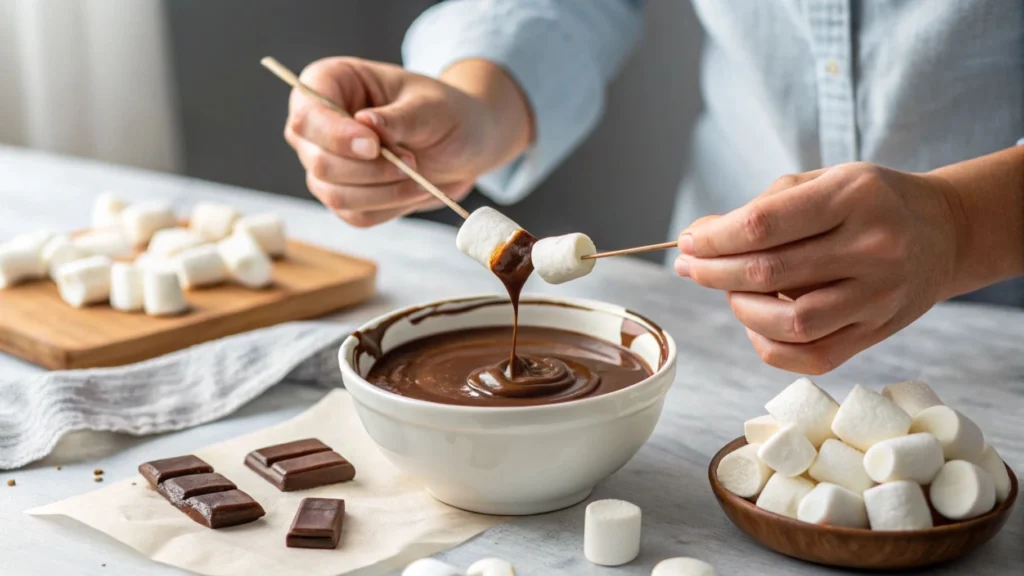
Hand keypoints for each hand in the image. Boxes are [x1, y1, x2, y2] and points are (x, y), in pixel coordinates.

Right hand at [285, 57, 531, 226]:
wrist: (463, 143)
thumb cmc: (445, 112)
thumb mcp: (430, 106)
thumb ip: (398, 117)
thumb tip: (364, 122)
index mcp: (329, 82)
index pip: (307, 114)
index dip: (336, 135)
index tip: (374, 145)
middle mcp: (317, 125)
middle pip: (318, 161)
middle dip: (371, 170)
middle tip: (411, 160)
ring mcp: (326, 163)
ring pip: (335, 194)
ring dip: (384, 192)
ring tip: (418, 175)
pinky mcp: (344, 196)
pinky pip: (356, 215)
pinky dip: (391, 207)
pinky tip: (413, 189)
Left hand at [674, 162, 964, 373]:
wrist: (945, 232)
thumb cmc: (869, 202)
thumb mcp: (824, 182)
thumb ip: (763, 208)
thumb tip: (700, 238)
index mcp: (854, 196)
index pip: (764, 224)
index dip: (715, 238)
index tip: (689, 241)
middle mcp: (872, 247)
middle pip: (769, 273)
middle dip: (714, 272)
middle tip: (691, 266)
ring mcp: (878, 295)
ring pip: (789, 322)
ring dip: (740, 308)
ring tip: (730, 290)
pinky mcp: (877, 332)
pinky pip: (809, 355)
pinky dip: (767, 343)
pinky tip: (756, 321)